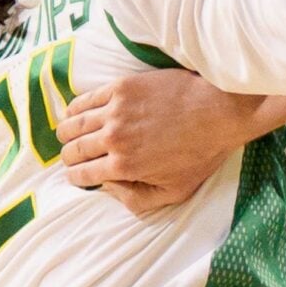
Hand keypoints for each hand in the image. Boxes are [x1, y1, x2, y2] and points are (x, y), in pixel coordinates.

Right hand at [58, 70, 266, 204]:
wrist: (218, 111)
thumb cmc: (200, 153)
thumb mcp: (174, 192)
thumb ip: (136, 199)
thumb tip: (109, 188)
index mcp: (123, 166)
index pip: (82, 173)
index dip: (74, 176)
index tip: (74, 173)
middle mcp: (113, 138)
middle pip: (73, 149)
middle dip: (68, 156)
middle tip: (71, 155)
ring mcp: (116, 110)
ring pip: (74, 123)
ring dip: (67, 131)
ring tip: (67, 134)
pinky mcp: (122, 87)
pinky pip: (86, 98)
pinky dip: (75, 107)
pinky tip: (74, 111)